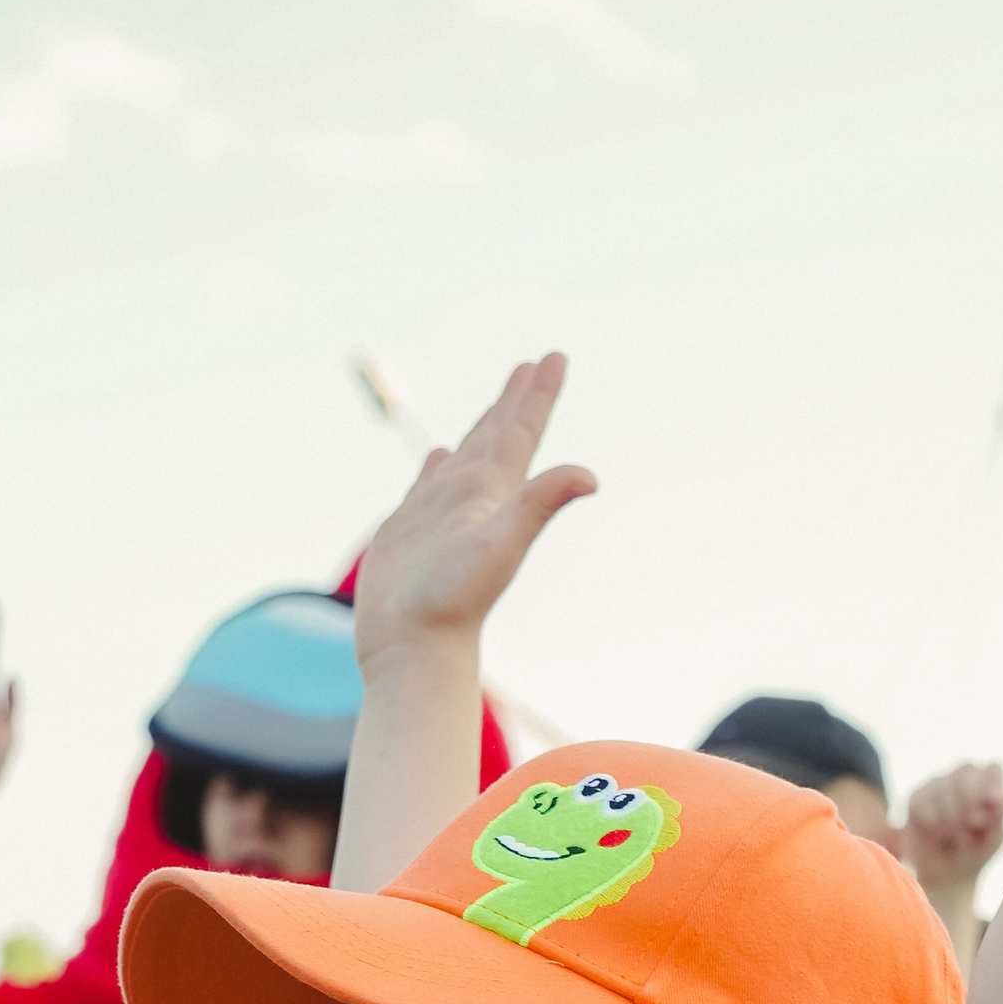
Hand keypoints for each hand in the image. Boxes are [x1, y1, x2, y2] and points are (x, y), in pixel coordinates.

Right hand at [349, 357, 596, 674]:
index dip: (538, 395)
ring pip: (467, 458)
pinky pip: (428, 486)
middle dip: (517, 400)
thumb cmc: (453, 598)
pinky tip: (441, 457)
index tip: (555, 357)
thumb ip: (540, 504)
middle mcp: (473, 499)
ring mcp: (442, 514)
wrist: (413, 646)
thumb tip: (591, 477)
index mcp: (496, 493)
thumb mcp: (501, 543)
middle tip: (534, 365)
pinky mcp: (411, 531)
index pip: (521, 432)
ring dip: (482, 429)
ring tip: (495, 405)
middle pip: (500, 436)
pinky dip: (437, 466)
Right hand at [902, 762, 1002, 893]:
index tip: (992, 805)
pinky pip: (923, 806)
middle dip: (970, 802)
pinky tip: (936, 836)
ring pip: (943, 791)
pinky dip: (933, 827)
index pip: (994, 769)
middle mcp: (963, 777)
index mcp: (989, 784)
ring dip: (951, 822)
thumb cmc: (975, 854)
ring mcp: (938, 784)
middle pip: (968, 772)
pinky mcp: (916, 798)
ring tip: (954, 838)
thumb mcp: (993, 841)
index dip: (993, 785)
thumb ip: (998, 819)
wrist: (946, 878)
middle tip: (972, 827)